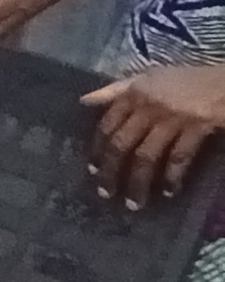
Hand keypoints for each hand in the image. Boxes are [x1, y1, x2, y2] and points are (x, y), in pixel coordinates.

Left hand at [84, 65, 224, 209]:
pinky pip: (179, 157)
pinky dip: (172, 177)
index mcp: (134, 93)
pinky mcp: (197, 126)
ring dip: (137, 182)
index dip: (97, 149)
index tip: (92, 170)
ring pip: (146, 155)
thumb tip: (83, 101)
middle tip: (105, 193)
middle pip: (121, 143)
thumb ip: (115, 91)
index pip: (107, 125)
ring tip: (133, 203)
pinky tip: (168, 192)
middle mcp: (148, 105)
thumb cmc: (185, 81)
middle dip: (110, 171)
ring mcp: (173, 116)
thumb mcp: (147, 78)